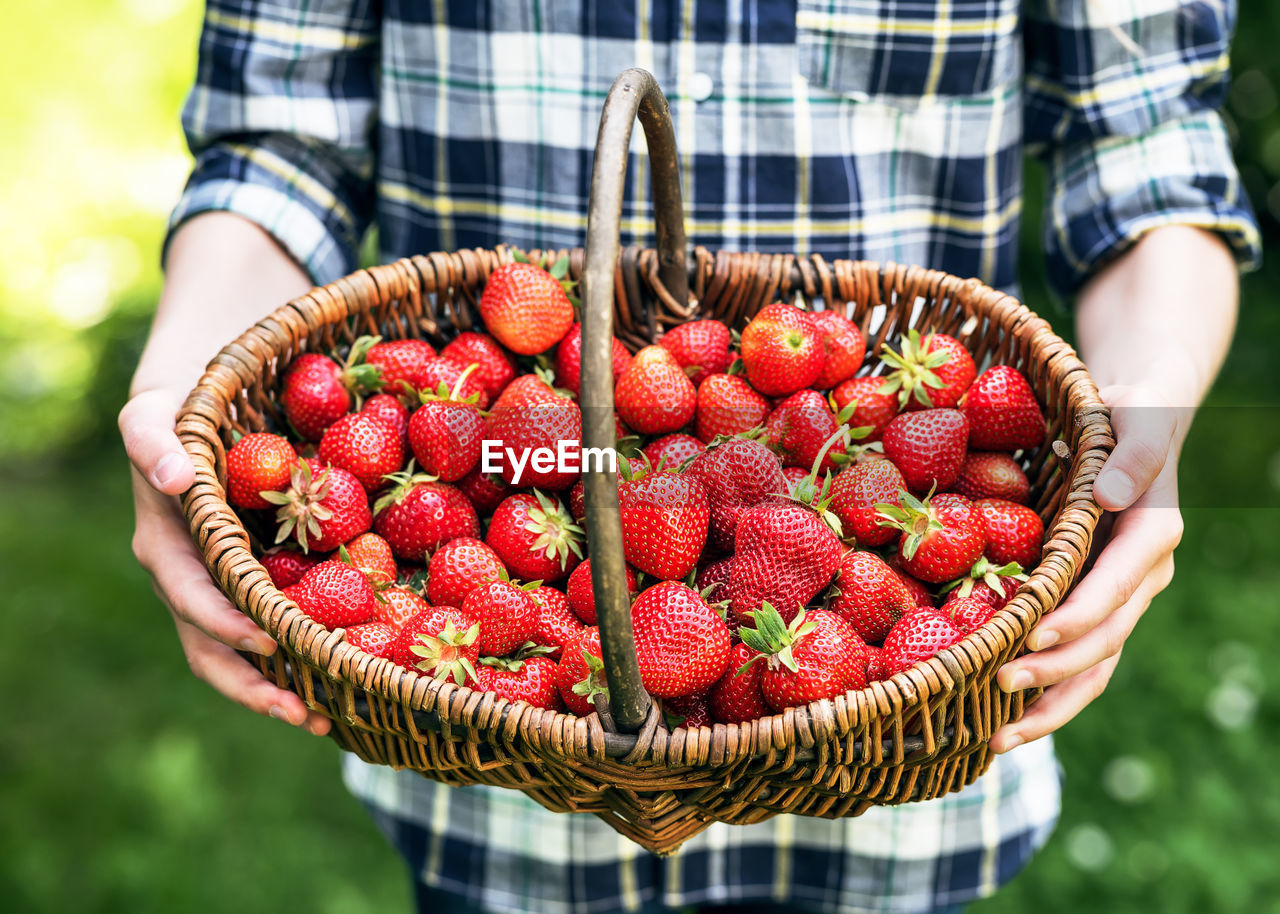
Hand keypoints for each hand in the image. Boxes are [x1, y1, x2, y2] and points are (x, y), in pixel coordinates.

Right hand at [120, 386, 330, 735]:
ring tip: (325, 717)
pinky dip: (294, 661)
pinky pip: (265, 633)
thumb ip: (155, 444)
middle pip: (212, 651)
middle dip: (254, 687)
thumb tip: (173, 478)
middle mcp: (188, 582)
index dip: (227, 624)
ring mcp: (215, 592)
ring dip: (276, 690)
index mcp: (165, 549)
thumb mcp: (152, 416)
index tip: (270, 640)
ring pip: (238, 657)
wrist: (186, 415)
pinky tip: (337, 679)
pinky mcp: (244, 589)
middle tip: (306, 713)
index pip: (193, 599)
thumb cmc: (174, 414)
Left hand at [990, 384, 1182, 752]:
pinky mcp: (1093, 607)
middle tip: (999, 686)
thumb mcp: (1137, 417)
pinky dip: (1044, 693)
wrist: (1133, 422)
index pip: (1115, 587)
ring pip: (1094, 668)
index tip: (1034, 637)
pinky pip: (1076, 660)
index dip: (1078, 617)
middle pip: (1105, 641)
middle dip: (1055, 671)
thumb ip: (1134, 454)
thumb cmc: (1125, 413)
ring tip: (998, 738)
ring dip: (1049, 706)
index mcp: (1151, 536)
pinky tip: (1001, 719)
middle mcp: (1140, 578)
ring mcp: (1119, 599)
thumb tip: (1116, 494)